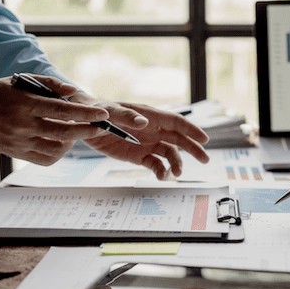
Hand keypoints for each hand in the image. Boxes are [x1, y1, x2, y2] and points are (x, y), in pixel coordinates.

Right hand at [0, 76, 109, 164]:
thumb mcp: (21, 80)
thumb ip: (49, 84)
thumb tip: (74, 91)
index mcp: (26, 104)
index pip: (63, 110)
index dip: (86, 113)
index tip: (103, 114)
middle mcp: (24, 124)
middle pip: (65, 131)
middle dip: (88, 130)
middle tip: (100, 127)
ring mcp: (21, 141)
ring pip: (57, 149)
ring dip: (72, 142)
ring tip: (75, 133)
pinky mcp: (18, 153)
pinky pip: (46, 160)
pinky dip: (59, 154)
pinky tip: (61, 144)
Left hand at [69, 92, 209, 179]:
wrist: (84, 123)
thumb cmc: (97, 112)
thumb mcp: (110, 112)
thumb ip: (126, 116)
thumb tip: (145, 123)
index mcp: (149, 116)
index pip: (175, 122)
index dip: (191, 130)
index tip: (205, 139)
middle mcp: (153, 130)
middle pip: (179, 139)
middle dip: (193, 148)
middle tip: (205, 159)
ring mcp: (147, 143)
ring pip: (169, 153)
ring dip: (176, 163)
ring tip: (176, 174)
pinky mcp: (139, 156)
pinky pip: (155, 164)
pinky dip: (160, 171)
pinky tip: (160, 176)